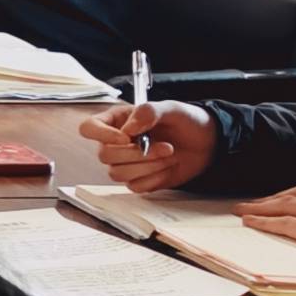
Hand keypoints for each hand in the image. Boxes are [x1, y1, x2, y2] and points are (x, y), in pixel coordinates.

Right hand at [76, 100, 214, 193]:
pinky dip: (155, 179)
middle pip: (104, 155)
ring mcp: (125, 163)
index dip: (102, 135)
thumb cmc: (186, 121)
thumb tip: (128, 129)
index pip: (89, 128)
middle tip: (166, 146)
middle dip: (137, 153)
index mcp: (117, 121)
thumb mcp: (171, 108)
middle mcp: (115, 143)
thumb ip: (148, 112)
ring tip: (170, 155)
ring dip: (148, 166)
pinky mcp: (138, 179)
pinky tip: (168, 167)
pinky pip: (135, 186)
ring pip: (117, 174)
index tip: (126, 137)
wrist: (206, 142)